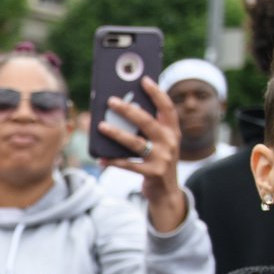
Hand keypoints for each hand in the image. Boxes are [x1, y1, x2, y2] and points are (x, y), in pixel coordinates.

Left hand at [97, 77, 186, 232]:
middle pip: (147, 122)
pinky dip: (113, 161)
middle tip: (111, 101)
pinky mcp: (152, 173)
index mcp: (172, 130)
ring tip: (101, 126)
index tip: (144, 80)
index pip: (167, 107)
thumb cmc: (158, 160)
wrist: (167, 192)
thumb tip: (124, 108)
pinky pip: (129, 165)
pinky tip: (101, 159)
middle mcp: (170, 142)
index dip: (156, 93)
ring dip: (117, 133)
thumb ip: (149, 127)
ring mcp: (162, 158)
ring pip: (135, 143)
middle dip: (129, 110)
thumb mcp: (160, 143)